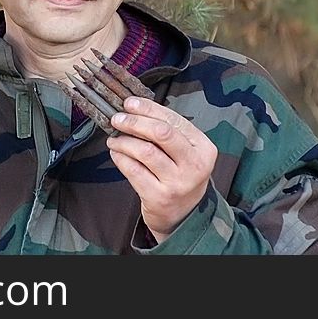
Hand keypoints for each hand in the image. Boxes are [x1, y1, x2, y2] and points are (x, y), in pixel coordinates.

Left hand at [106, 97, 216, 242]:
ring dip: (124, 141)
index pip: (173, 120)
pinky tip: (116, 154)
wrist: (184, 214)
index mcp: (203, 147)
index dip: (148, 109)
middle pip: (161, 133)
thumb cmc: (180, 175)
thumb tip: (134, 108)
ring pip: (145, 151)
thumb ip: (167, 131)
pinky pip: (133, 170)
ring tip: (114, 139)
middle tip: (117, 119)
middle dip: (135, 122)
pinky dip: (120, 158)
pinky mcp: (159, 197)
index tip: (129, 103)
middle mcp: (194, 165)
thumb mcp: (185, 152)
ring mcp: (177, 183)